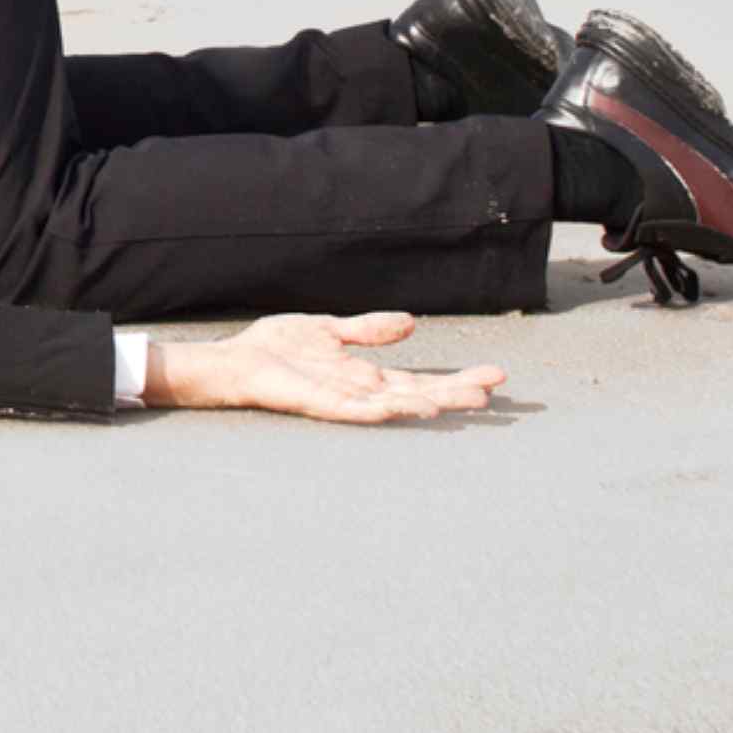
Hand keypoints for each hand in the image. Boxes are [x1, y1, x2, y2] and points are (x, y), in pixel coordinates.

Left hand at [147, 311, 503, 424]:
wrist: (236, 362)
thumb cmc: (277, 349)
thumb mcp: (330, 329)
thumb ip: (369, 329)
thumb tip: (412, 323)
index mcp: (366, 373)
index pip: (422, 378)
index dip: (456, 377)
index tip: (494, 375)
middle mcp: (361, 390)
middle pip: (419, 392)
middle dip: (457, 392)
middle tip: (496, 392)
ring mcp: (343, 399)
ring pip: (397, 403)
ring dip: (431, 402)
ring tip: (467, 401)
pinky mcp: (319, 403)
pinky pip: (356, 408)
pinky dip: (382, 408)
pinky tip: (406, 406)